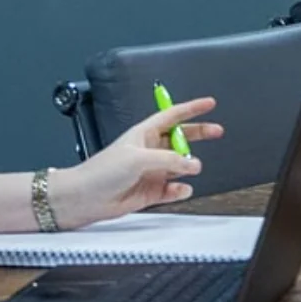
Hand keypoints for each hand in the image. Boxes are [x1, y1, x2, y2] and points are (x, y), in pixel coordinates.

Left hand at [49, 97, 223, 229]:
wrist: (83, 198)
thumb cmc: (101, 171)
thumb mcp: (138, 158)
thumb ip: (169, 159)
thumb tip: (192, 164)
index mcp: (144, 134)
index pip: (173, 115)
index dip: (191, 108)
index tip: (209, 103)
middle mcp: (150, 151)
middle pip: (182, 138)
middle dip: (199, 134)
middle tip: (217, 131)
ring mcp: (151, 171)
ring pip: (180, 165)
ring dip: (188, 166)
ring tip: (191, 169)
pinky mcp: (150, 192)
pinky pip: (173, 189)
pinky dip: (180, 189)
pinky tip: (181, 189)